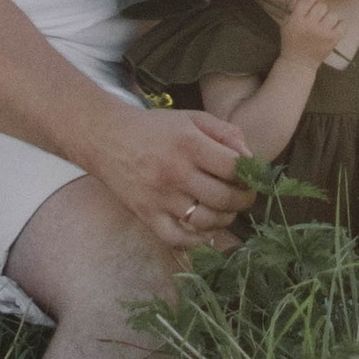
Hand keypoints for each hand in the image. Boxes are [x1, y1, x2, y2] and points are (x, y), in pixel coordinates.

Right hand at [95, 104, 254, 255]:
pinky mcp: (146, 215)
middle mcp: (176, 172)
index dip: (249, 175)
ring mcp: (160, 197)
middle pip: (224, 197)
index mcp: (190, 144)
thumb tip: (250, 158)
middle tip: (245, 197)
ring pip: (205, 220)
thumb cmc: (155, 128)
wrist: (107, 138)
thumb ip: (225, 133)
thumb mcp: (192, 118)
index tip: (251, 176)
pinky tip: (205, 229)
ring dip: (224, 220)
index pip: (233, 167)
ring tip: (226, 211)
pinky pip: (177, 239)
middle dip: (244, 200)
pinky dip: (196, 240)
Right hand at [272, 0, 351, 66]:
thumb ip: (293, 8)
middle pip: (322, 6)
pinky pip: (342, 24)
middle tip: (316, 19)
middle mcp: (310, 24)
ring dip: (329, 19)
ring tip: (323, 27)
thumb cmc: (291, 41)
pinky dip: (339, 26)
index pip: (307, 0)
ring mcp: (322, 32)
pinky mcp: (333, 39)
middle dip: (320, 11)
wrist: (299, 63)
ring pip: (332, 15)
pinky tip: (332, 30)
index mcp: (296, 19)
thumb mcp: (287, 24)